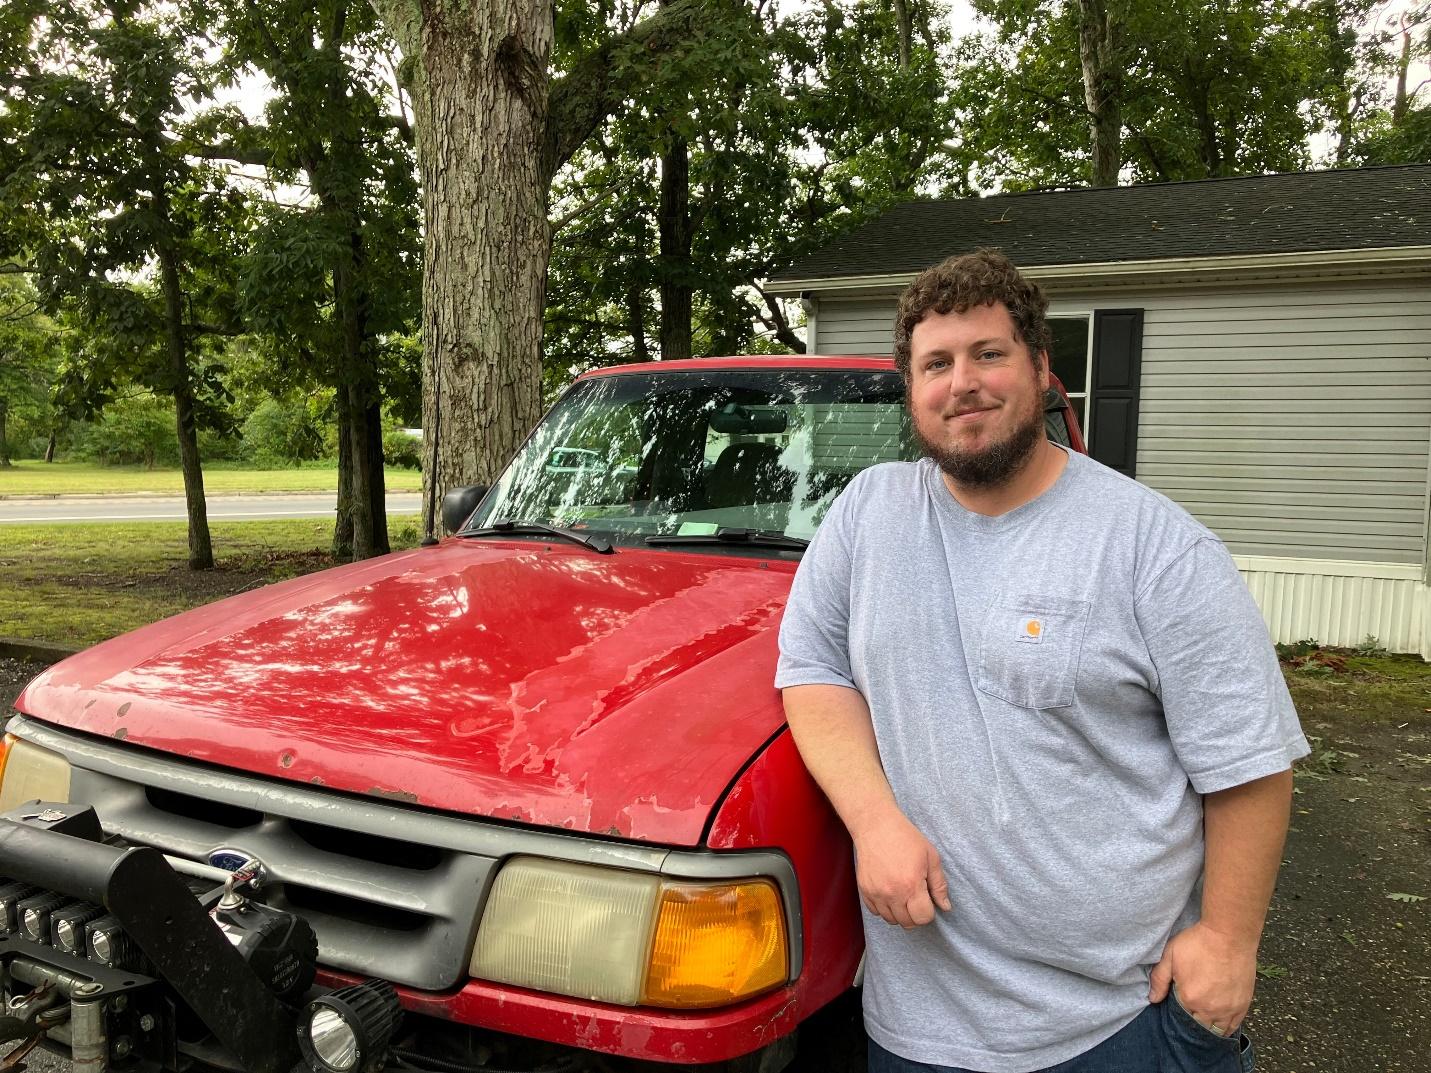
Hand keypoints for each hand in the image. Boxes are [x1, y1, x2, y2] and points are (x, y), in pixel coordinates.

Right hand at [851, 810, 950, 927]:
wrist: (876, 826)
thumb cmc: (906, 838)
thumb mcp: (931, 857)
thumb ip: (939, 885)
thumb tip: (945, 907)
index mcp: (911, 885)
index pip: (923, 918)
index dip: (929, 911)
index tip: (927, 900)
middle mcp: (892, 893)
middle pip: (907, 923)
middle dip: (915, 914)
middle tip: (916, 897)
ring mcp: (876, 893)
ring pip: (891, 920)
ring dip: (900, 913)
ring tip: (903, 895)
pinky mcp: (864, 890)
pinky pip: (876, 912)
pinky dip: (884, 908)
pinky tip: (889, 892)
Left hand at [1149, 921, 1258, 1035]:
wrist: (1229, 935)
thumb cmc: (1198, 942)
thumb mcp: (1170, 955)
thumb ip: (1159, 979)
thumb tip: (1153, 999)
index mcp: (1189, 998)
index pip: (1180, 1017)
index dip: (1178, 1012)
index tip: (1178, 1004)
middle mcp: (1209, 1009)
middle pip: (1198, 1027)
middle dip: (1192, 1021)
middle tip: (1191, 1011)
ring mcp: (1228, 1009)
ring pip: (1216, 1031)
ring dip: (1209, 1028)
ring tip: (1204, 1020)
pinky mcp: (1243, 1005)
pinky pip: (1233, 1026)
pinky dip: (1225, 1028)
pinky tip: (1219, 1025)